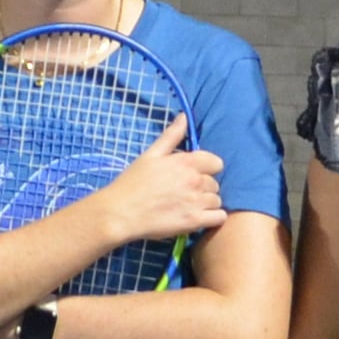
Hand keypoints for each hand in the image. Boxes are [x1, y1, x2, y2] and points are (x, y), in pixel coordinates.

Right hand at [82, 118, 232, 261]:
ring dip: (206, 204)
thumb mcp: (151, 154)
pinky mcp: (194, 221)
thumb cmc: (132, 182)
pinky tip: (198, 218)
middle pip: (214, 183)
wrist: (120, 213)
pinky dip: (212, 218)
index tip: (193, 175)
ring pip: (216, 201)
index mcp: (186, 162)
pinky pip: (218, 218)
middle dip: (203, 187)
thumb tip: (183, 117)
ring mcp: (196, 202)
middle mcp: (195, 180)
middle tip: (184, 193)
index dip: (207, 169)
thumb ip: (171, 136)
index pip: (216, 163)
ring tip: (188, 207)